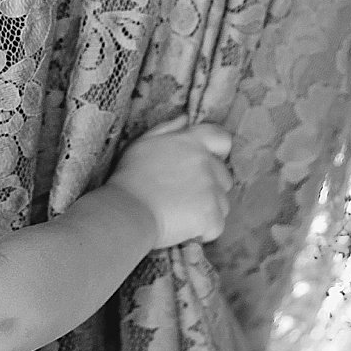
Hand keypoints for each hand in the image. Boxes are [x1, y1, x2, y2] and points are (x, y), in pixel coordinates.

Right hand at [106, 119, 235, 247]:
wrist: (127, 211)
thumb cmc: (130, 177)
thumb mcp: (143, 143)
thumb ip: (168, 128)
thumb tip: (186, 118)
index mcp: (192, 142)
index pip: (222, 138)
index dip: (219, 152)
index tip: (206, 165)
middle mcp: (206, 162)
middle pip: (224, 177)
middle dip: (210, 187)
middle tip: (184, 197)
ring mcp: (212, 190)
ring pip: (223, 203)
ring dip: (208, 210)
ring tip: (181, 215)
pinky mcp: (213, 216)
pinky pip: (217, 226)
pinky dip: (204, 231)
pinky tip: (184, 229)